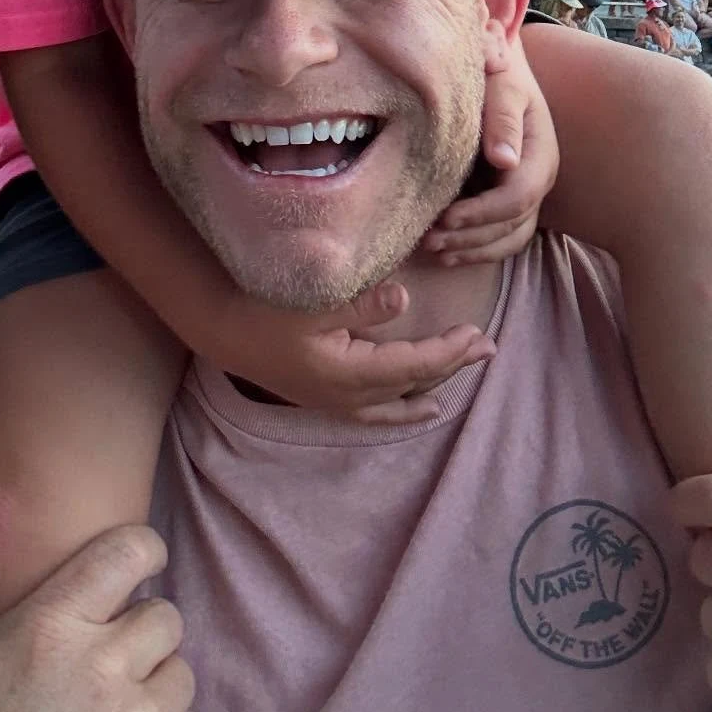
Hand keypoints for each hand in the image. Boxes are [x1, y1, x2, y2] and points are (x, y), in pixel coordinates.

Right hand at [0, 524, 196, 711]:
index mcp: (52, 626)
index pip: (129, 552)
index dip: (143, 547)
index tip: (138, 559)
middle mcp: (103, 667)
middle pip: (167, 616)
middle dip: (145, 626)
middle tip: (119, 644)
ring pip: (182, 674)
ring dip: (158, 680)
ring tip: (124, 695)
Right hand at [218, 280, 494, 425]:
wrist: (222, 330)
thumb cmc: (264, 309)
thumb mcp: (311, 300)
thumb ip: (359, 302)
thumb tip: (405, 299)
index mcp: (348, 373)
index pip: (412, 366)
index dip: (447, 352)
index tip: (477, 335)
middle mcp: (348, 396)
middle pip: (413, 383)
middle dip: (450, 364)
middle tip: (488, 348)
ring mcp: (337, 401)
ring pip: (400, 398)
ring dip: (434, 381)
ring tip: (465, 368)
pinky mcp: (326, 399)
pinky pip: (378, 413)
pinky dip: (405, 411)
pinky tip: (424, 410)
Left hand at [423, 37, 556, 265]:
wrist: (497, 67)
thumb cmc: (497, 72)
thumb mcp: (502, 85)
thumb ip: (502, 120)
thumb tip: (505, 161)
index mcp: (539, 153)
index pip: (518, 196)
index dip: (483, 213)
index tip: (445, 217)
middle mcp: (537, 178)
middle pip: (512, 224)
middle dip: (471, 236)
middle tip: (428, 240)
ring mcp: (525, 191)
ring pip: (508, 236)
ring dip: (472, 249)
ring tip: (433, 249)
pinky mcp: (507, 197)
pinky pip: (501, 235)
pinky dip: (476, 249)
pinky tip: (446, 253)